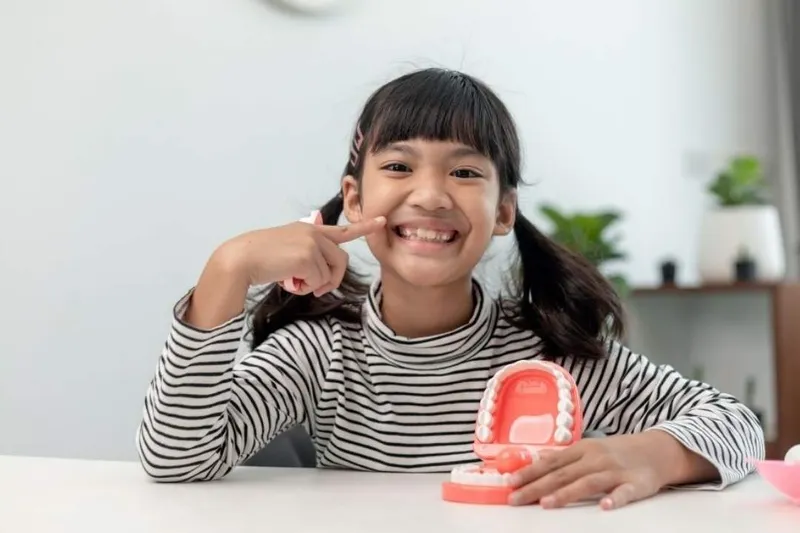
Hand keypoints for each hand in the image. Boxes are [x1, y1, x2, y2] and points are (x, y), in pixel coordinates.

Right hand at [221, 215, 385, 295]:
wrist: (241, 259)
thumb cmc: (261, 259)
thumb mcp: (289, 251)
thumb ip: (309, 256)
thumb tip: (322, 278)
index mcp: (310, 230)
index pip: (342, 230)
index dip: (364, 227)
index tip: (381, 222)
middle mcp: (314, 233)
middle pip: (341, 261)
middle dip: (332, 280)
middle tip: (316, 290)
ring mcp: (311, 243)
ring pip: (329, 273)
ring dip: (314, 285)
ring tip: (295, 283)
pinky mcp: (307, 256)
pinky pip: (318, 281)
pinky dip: (306, 288)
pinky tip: (289, 282)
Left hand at [507, 433, 678, 509]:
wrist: (657, 449)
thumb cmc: (618, 452)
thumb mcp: (588, 449)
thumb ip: (564, 457)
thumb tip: (537, 459)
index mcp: (582, 450)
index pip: (551, 462)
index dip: (529, 472)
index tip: (510, 482)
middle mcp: (596, 458)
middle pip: (563, 474)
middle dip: (537, 486)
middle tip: (517, 498)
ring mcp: (615, 471)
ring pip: (588, 482)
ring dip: (566, 493)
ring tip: (547, 504)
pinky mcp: (636, 483)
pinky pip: (625, 492)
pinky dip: (615, 498)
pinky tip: (604, 506)